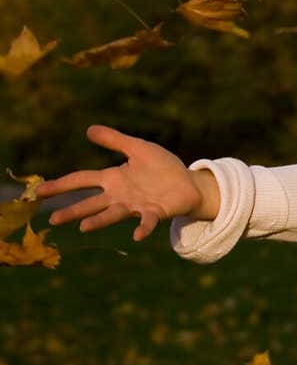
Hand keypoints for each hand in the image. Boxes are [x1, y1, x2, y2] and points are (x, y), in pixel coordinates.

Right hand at [35, 124, 207, 240]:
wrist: (188, 183)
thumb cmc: (161, 167)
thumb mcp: (137, 148)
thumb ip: (114, 140)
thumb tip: (88, 129)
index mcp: (113, 179)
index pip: (81, 180)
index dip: (61, 184)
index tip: (39, 191)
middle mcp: (120, 195)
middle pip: (91, 202)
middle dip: (73, 210)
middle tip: (52, 219)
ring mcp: (136, 205)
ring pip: (113, 214)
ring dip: (99, 221)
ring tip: (84, 227)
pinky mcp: (155, 212)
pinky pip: (146, 221)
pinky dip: (142, 228)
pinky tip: (136, 235)